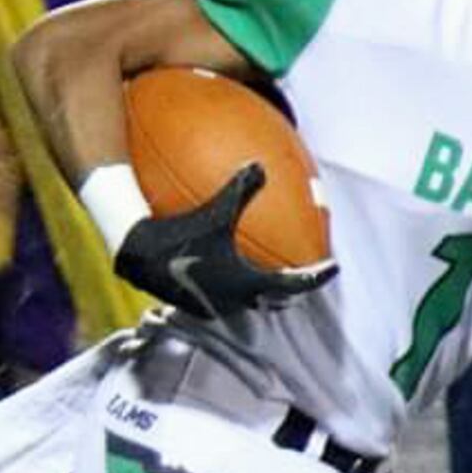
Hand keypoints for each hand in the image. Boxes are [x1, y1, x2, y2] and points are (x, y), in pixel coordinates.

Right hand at [114, 163, 337, 319]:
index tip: (333, 267)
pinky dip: (240, 289)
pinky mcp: (197, 305)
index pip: (294, 285)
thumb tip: (260, 165)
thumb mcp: (215, 211)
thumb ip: (241, 189)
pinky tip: (230, 272)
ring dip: (265, 292)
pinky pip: (229, 300)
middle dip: (293, 289)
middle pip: (276, 300)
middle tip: (306, 275)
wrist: (138, 257)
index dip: (317, 276)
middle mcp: (235, 301)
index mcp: (247, 283)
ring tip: (273, 277)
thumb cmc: (179, 236)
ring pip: (252, 304)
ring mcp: (215, 307)